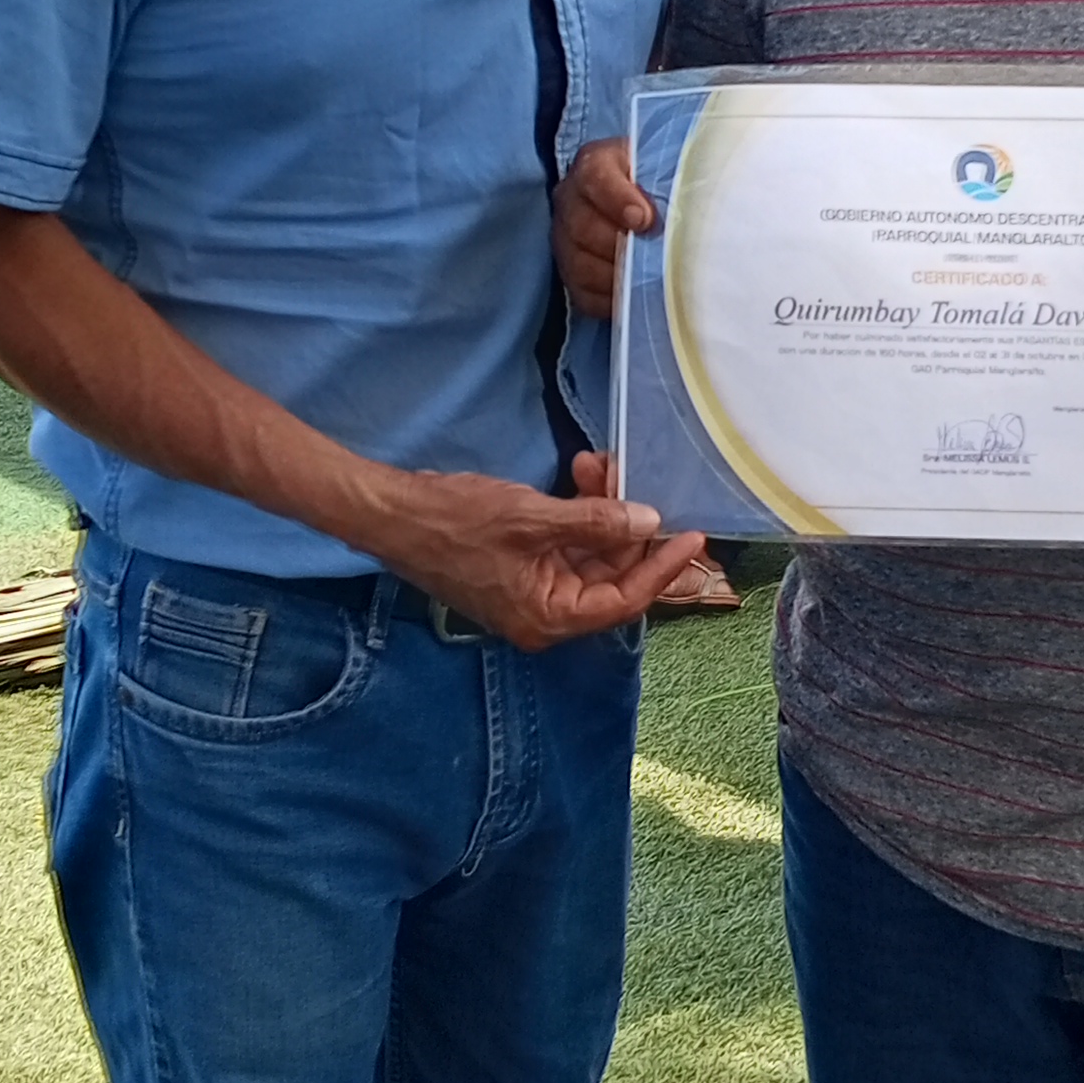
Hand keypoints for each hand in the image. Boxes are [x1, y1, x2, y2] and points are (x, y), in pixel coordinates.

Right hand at [370, 465, 700, 650]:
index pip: (625, 599)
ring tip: (595, 465)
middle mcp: (543, 614)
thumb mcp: (532, 517)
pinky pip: (563, 545)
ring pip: (588, 554)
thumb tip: (648, 522)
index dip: (663, 567)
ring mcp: (529, 591)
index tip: (693, 536)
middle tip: (632, 476)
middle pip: (610, 576)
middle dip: (626, 525)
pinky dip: (576, 513)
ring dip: (600, 510)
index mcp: (549, 617)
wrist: (390, 513)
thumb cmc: (452, 521)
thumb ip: (596, 522)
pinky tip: (578, 475)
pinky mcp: (517, 568)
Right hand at [553, 136, 656, 319]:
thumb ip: (673, 179)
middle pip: (581, 227)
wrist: (648, 202)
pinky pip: (583, 294)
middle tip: (651, 256)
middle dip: (620, 246)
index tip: (646, 220)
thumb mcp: (666, 168)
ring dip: (616, 277)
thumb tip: (695, 203)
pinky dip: (609, 301)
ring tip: (646, 278)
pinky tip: (634, 296)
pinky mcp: (571, 273)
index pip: (595, 177)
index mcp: (594, 164)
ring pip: (579, 265)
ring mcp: (566, 238)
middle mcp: (571, 199)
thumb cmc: (659, 183)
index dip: (618, 199)